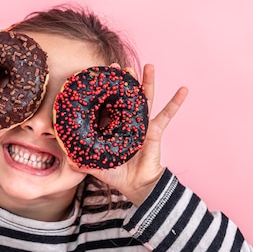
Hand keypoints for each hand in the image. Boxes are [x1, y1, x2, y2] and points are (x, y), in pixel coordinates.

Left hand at [81, 64, 187, 204]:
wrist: (137, 186)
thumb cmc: (118, 175)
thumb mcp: (96, 166)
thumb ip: (82, 162)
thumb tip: (68, 159)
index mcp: (112, 127)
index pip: (107, 104)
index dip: (105, 91)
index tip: (102, 75)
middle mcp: (127, 121)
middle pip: (126, 96)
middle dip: (124, 81)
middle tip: (120, 66)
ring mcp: (142, 124)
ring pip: (146, 99)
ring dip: (148, 82)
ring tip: (149, 65)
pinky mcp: (155, 130)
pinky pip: (167, 115)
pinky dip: (176, 102)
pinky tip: (183, 89)